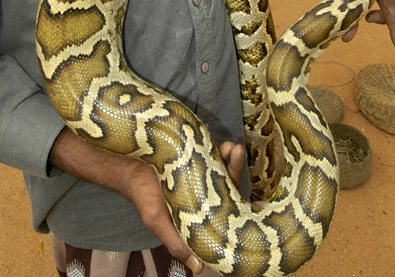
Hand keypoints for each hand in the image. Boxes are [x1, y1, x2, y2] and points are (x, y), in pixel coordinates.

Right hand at [126, 141, 243, 270]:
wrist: (130, 169)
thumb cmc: (144, 197)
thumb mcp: (157, 221)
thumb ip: (176, 242)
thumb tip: (199, 268)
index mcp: (200, 213)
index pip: (224, 212)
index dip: (236, 205)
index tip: (247, 197)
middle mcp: (205, 193)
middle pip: (227, 186)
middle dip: (234, 172)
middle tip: (237, 159)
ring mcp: (202, 174)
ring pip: (223, 168)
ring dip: (231, 159)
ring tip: (232, 149)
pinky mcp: (197, 157)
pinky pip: (213, 154)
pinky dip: (220, 151)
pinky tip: (224, 145)